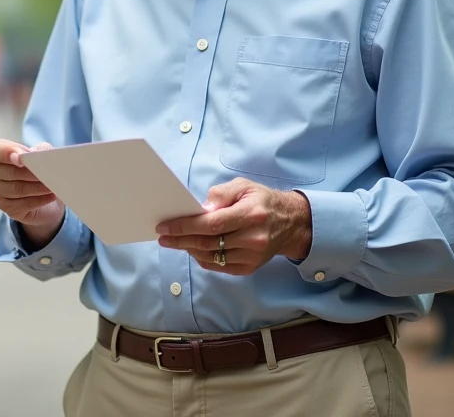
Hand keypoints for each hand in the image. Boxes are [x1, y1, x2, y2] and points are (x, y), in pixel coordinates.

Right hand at [0, 139, 63, 244]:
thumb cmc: (38, 169)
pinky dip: (39, 199)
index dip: (7, 152)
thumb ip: (40, 150)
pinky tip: (50, 196)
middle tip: (46, 173)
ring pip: (17, 189)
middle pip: (8, 172)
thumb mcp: (42, 154)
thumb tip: (38, 154)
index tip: (22, 157)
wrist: (43, 194)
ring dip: (37, 187)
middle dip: (29, 173)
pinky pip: (23, 204)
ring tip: (52, 185)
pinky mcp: (6, 207)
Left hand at [155, 178, 311, 275]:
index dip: (185, 226)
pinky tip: (193, 249)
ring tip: (175, 242)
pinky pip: (219, 266)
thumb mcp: (243, 186)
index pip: (211, 224)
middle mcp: (253, 238)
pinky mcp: (250, 267)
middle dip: (181, 240)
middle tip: (163, 237)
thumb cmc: (262, 201)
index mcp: (251, 214)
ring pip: (211, 257)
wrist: (290, 223)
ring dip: (189, 250)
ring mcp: (252, 256)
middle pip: (208, 243)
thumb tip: (200, 208)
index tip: (165, 227)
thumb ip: (221, 194)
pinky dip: (202, 258)